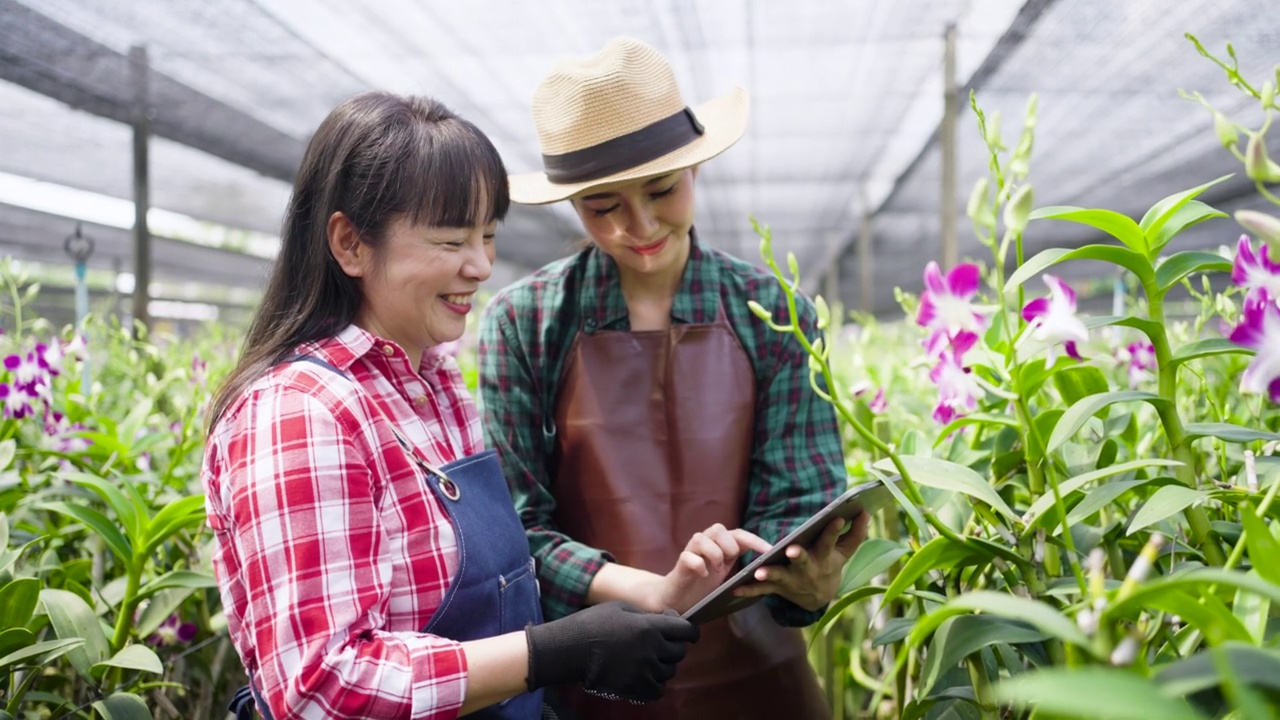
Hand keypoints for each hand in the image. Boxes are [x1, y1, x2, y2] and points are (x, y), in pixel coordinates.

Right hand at [525, 601, 699, 701]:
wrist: (570, 649)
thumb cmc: (593, 623)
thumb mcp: (622, 608)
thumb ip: (646, 616)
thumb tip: (663, 621)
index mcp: (651, 626)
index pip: (686, 630)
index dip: (689, 630)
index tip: (686, 631)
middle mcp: (653, 649)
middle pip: (679, 651)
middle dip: (675, 645)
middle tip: (662, 643)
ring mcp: (645, 671)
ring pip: (669, 671)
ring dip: (663, 664)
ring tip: (649, 659)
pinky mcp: (635, 688)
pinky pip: (658, 689)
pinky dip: (655, 683)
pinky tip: (645, 675)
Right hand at [655, 523, 771, 613]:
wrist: (680, 597)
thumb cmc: (705, 584)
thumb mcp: (726, 572)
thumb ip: (740, 563)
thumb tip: (765, 562)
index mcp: (719, 544)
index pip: (739, 534)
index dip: (754, 540)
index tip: (770, 550)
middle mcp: (705, 542)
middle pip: (718, 529)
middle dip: (729, 545)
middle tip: (730, 562)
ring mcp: (691, 550)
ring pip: (702, 538)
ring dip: (714, 554)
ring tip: (717, 570)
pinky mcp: (680, 563)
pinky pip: (689, 557)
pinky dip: (699, 565)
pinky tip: (703, 575)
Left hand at [732, 512, 869, 611]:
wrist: (819, 598)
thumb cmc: (830, 565)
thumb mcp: (845, 553)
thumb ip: (855, 533)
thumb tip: (865, 511)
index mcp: (825, 557)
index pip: (830, 542)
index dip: (833, 530)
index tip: (836, 517)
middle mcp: (809, 570)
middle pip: (804, 562)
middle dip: (799, 556)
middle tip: (792, 550)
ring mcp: (792, 581)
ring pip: (780, 577)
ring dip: (770, 574)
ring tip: (758, 572)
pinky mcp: (778, 588)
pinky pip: (762, 591)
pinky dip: (749, 590)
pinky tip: (735, 588)